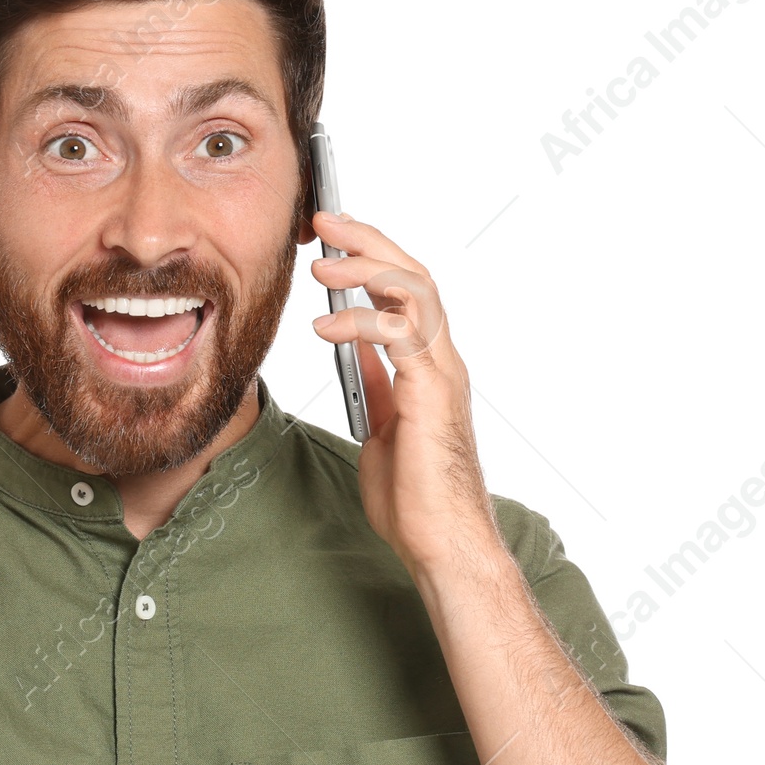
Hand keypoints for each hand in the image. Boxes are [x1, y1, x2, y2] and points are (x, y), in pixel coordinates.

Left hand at [309, 210, 498, 576]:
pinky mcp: (430, 393)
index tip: (332, 239)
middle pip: (414, 275)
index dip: (372, 257)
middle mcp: (442, 361)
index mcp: (429, 367)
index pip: (407, 291)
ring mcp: (440, 373)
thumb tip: (353, 355)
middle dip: (369, 241)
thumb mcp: (380, 429)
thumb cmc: (415, 499)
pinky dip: (358, 323)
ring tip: (322, 264)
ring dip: (365, 268)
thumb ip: (372, 388)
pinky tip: (324, 328)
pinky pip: (399, 335)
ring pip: (414, 291)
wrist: (442, 543)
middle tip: (326, 221)